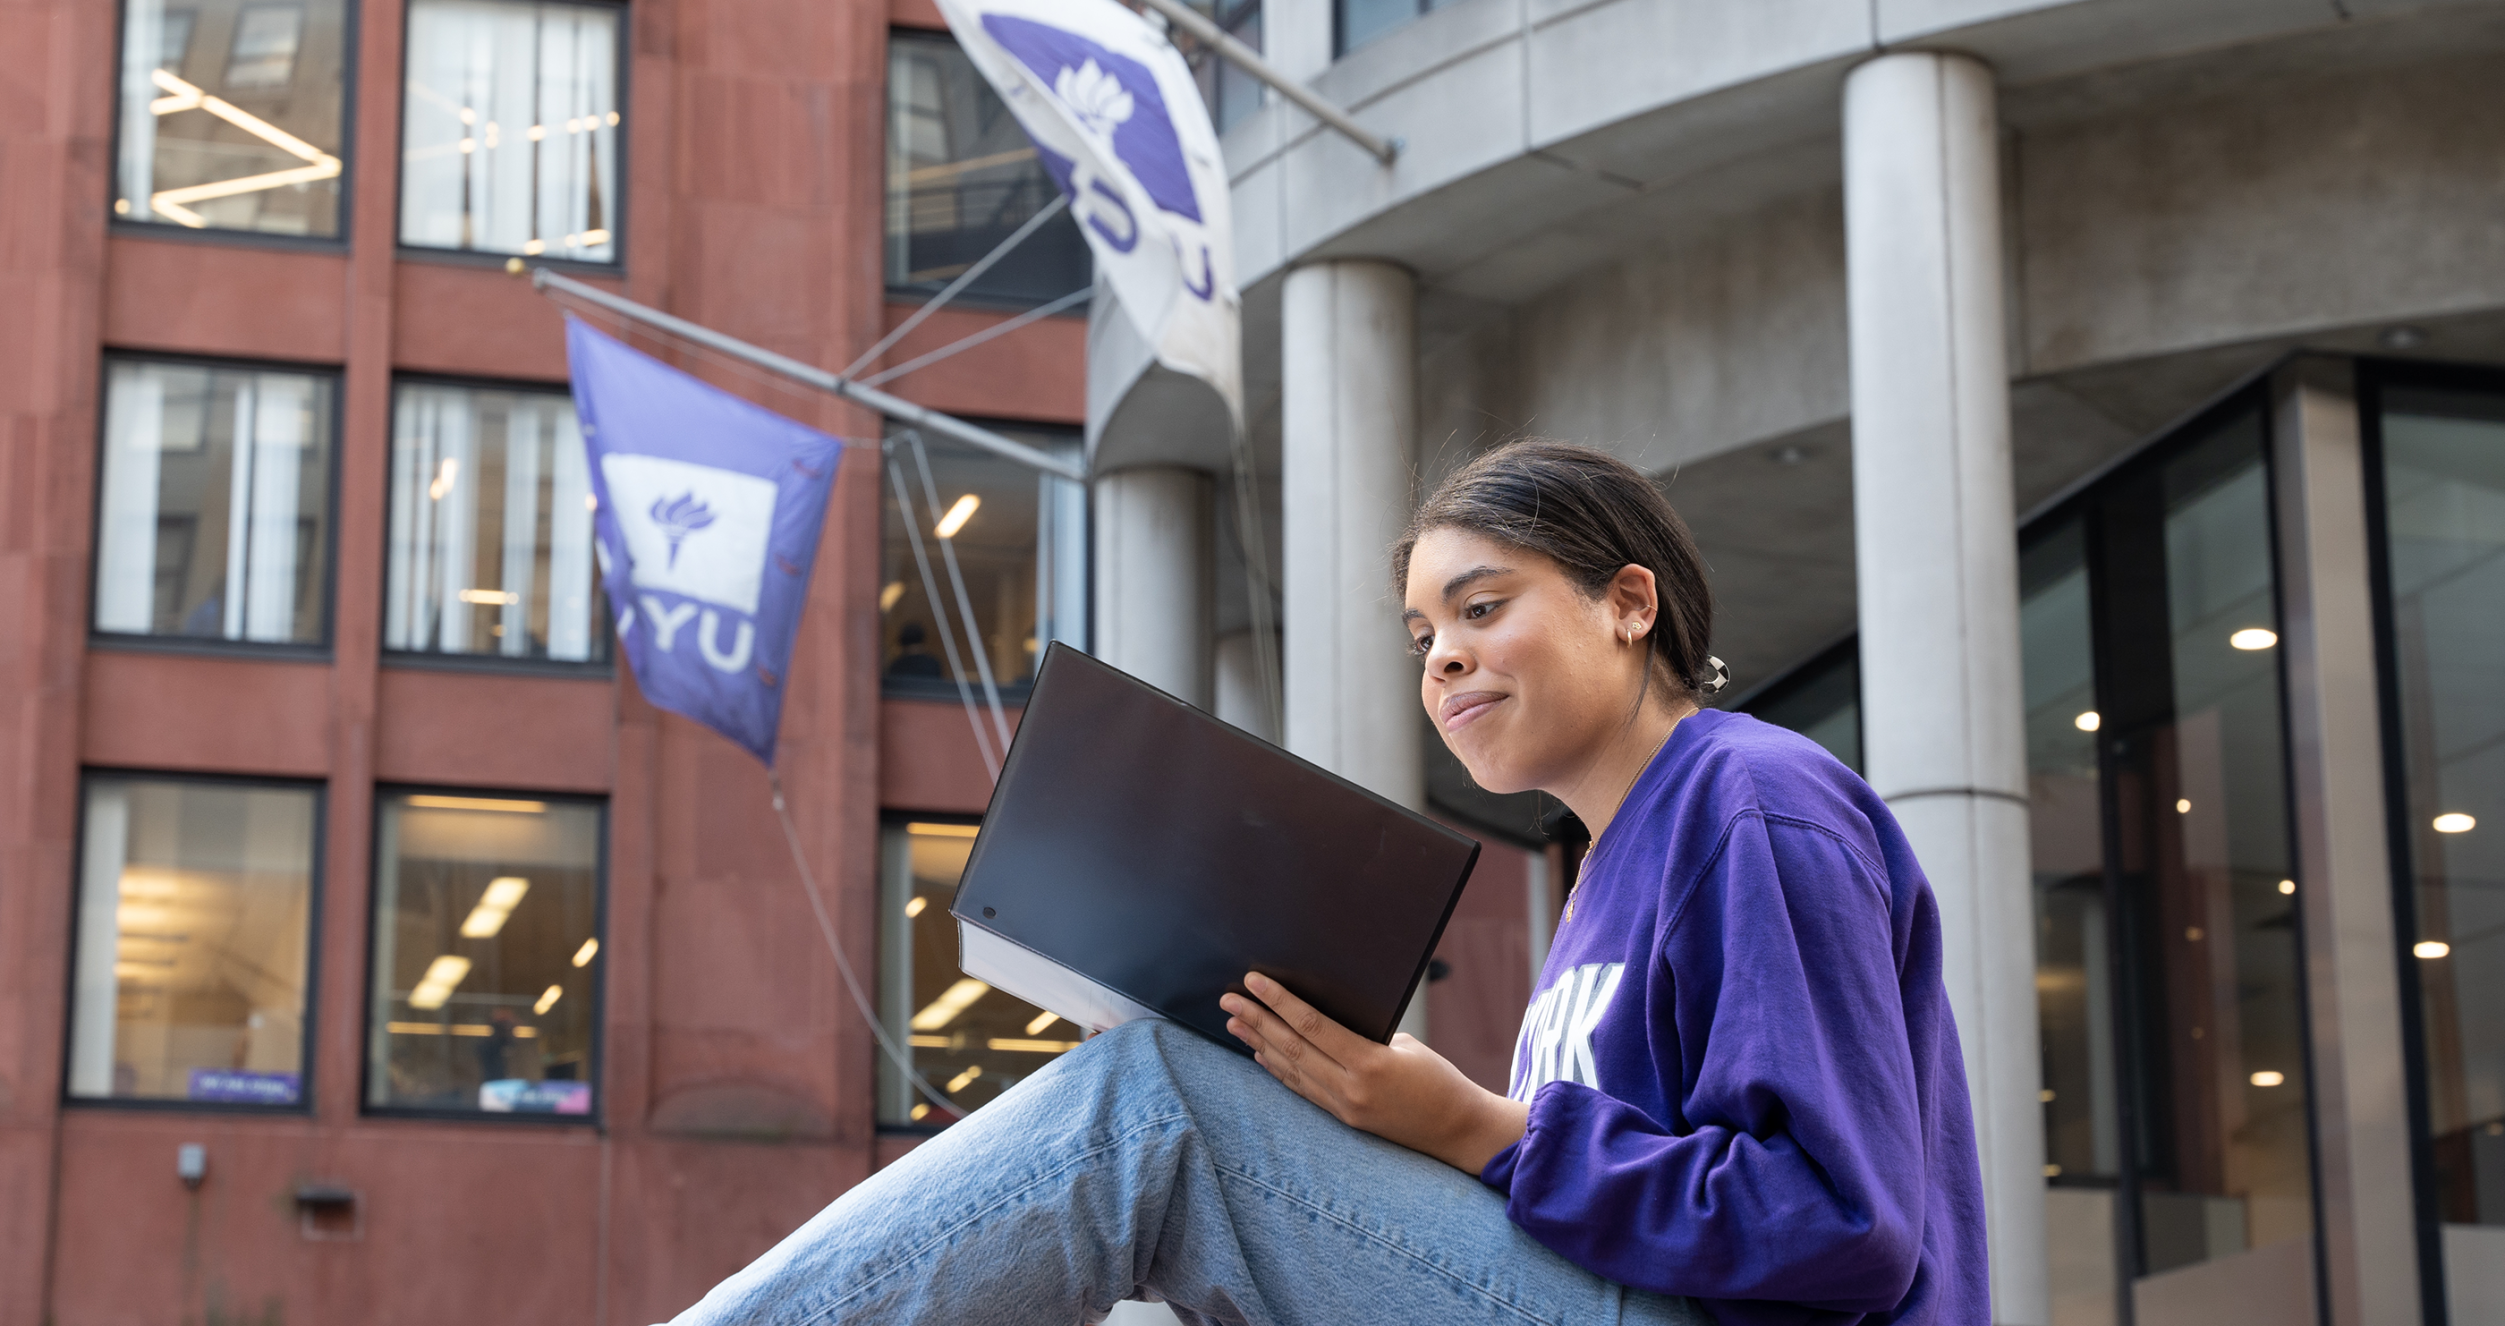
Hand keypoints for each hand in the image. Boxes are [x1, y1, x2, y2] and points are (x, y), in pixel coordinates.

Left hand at [1221, 971, 1529, 1173]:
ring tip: (1234, 1023)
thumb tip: (1321, 1021)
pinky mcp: (1345, 1120)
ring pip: (1291, 1070)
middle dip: (1257, 1020)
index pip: (1311, 1026)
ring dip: (1259, 1044)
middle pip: (1291, 1048)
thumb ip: (1361, 1036)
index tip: (1254, 982)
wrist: (1460, 1130)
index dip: (1279, 1002)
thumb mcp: (1403, 1046)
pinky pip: (1303, 1090)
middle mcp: (1350, 1089)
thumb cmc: (1438, 1079)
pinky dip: (1279, 1070)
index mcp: (1369, 1064)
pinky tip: (1260, 1055)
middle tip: (1228, 1000)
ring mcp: (1344, 1108)